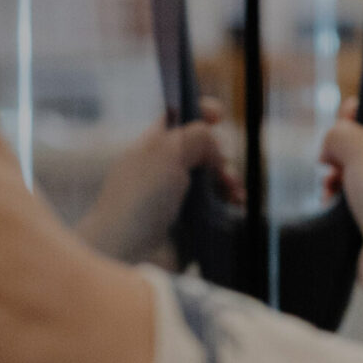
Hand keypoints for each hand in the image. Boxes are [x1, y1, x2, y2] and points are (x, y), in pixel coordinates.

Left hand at [76, 98, 241, 263]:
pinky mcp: (191, 222)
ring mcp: (179, 196)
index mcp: (154, 145)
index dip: (200, 111)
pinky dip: (231, 201)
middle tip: (219, 168)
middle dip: (221, 153)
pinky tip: (236, 203)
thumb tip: (215, 143)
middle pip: (205, 148)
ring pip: (215, 177)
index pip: (180, 118)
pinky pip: (219, 205)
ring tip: (233, 191)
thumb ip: (195, 136)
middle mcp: (166, 167)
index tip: (219, 114)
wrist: (127, 251)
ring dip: (230, 179)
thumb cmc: (139, 199)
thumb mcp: (166, 153)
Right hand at [320, 100, 362, 309]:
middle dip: (343, 147)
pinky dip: (338, 201)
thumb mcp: (361, 149)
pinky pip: (352, 203)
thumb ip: (342, 133)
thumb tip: (332, 144)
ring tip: (330, 183)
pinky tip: (331, 204)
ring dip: (336, 175)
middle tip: (331, 155)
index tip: (346, 115)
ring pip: (357, 175)